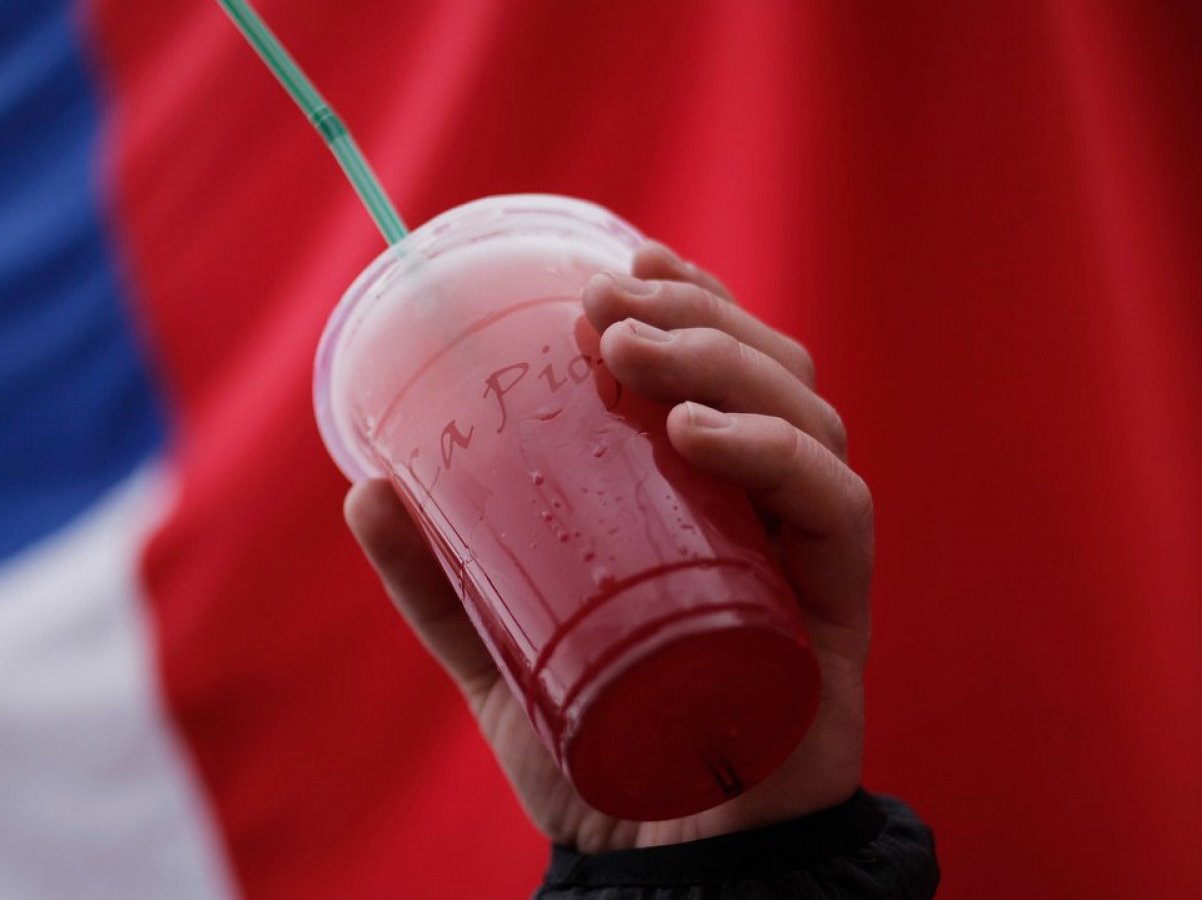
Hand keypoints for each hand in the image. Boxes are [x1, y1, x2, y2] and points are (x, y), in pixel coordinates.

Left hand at [344, 242, 872, 852]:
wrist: (665, 872)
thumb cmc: (600, 757)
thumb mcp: (501, 656)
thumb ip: (443, 584)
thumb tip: (365, 487)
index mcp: (715, 509)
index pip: (726, 375)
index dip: (689, 301)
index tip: (616, 264)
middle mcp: (774, 520)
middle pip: (772, 375)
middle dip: (694, 316)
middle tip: (603, 306)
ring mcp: (809, 563)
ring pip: (806, 418)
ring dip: (721, 362)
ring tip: (629, 350)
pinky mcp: (836, 618)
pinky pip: (836, 509)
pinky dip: (774, 455)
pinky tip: (696, 433)